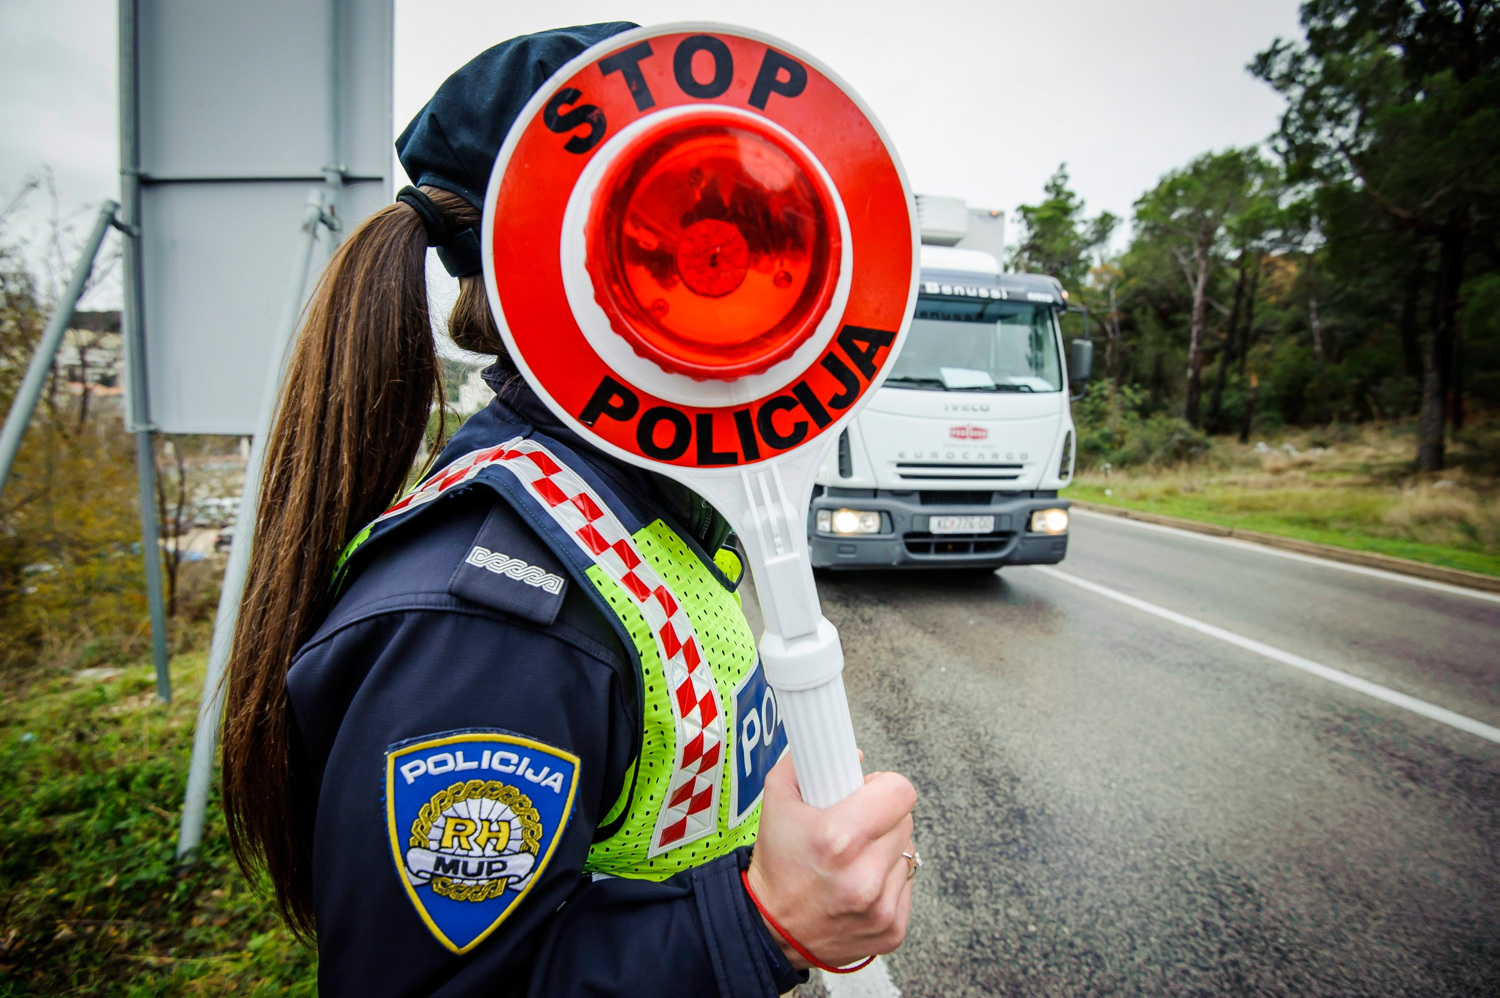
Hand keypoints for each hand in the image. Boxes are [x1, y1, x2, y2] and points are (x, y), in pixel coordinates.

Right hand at [746, 753, 916, 969]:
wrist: (769, 930)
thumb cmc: (776, 866)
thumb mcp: (777, 803)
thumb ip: (807, 764)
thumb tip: (854, 754)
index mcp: (838, 838)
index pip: (900, 792)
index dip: (884, 787)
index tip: (869, 793)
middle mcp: (864, 876)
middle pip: (906, 821)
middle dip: (883, 818)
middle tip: (855, 826)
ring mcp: (880, 907)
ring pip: (908, 853)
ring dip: (886, 850)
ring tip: (854, 859)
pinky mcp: (892, 929)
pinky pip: (906, 885)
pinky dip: (887, 880)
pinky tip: (859, 884)